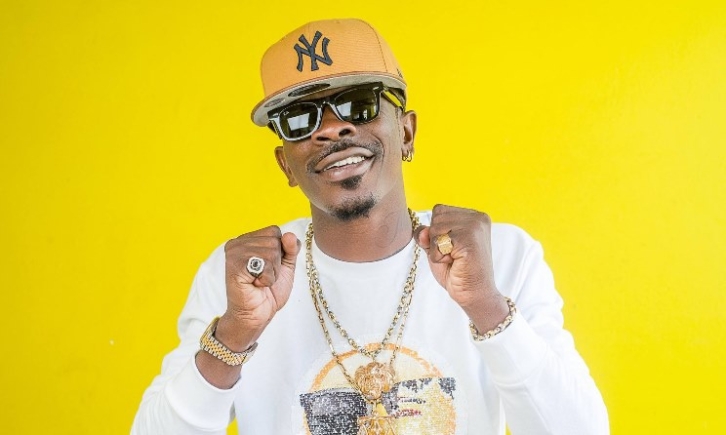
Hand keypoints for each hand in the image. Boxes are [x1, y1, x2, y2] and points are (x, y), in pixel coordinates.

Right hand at [216, 226, 300, 350]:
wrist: (257, 315)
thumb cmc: (269, 292)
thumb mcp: (285, 265)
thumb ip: (290, 248)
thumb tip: (289, 235)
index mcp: (247, 239)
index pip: (274, 230)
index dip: (280, 251)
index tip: (268, 267)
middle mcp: (237, 242)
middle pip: (274, 240)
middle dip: (276, 263)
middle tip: (263, 277)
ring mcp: (234, 253)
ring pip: (271, 251)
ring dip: (271, 272)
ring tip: (259, 281)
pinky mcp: (234, 265)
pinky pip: (265, 264)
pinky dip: (267, 278)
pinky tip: (255, 285)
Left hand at [414, 205, 508, 330]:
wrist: (475, 295)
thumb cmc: (458, 271)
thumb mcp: (437, 248)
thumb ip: (428, 235)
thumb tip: (422, 231)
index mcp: (474, 216)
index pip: (439, 210)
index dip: (437, 231)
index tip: (452, 247)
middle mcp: (477, 218)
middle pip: (436, 216)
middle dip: (436, 239)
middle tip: (453, 255)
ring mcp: (475, 228)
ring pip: (435, 229)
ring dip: (437, 249)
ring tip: (454, 259)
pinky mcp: (469, 241)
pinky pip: (437, 243)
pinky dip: (439, 257)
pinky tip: (455, 264)